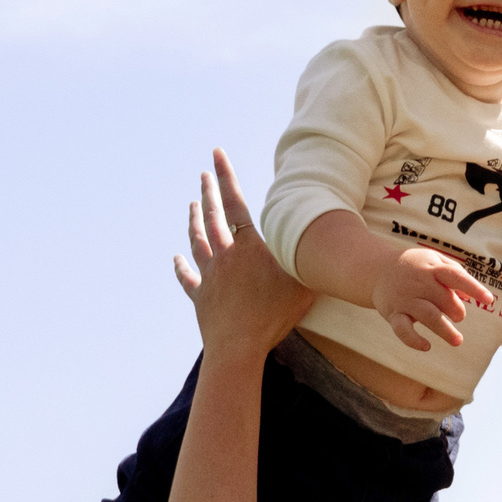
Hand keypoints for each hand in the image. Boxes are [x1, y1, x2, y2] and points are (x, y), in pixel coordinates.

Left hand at [174, 150, 313, 360]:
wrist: (238, 346)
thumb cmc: (273, 315)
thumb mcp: (303, 283)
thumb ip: (308, 258)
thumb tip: (326, 239)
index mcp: (248, 247)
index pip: (235, 202)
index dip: (226, 176)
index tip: (216, 154)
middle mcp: (224, 255)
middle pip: (213, 216)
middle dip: (208, 191)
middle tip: (204, 173)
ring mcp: (209, 276)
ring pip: (197, 241)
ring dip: (194, 220)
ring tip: (192, 204)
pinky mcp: (200, 297)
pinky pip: (188, 277)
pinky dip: (181, 266)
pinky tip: (176, 258)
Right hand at [373, 245, 495, 352]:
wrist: (377, 269)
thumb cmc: (413, 266)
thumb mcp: (434, 261)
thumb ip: (454, 273)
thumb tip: (471, 294)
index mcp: (432, 268)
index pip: (455, 276)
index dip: (473, 288)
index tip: (489, 300)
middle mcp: (418, 283)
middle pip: (443, 299)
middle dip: (456, 311)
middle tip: (459, 316)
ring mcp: (405, 299)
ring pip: (427, 315)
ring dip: (444, 330)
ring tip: (457, 341)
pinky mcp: (393, 313)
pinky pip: (402, 329)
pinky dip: (413, 340)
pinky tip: (426, 346)